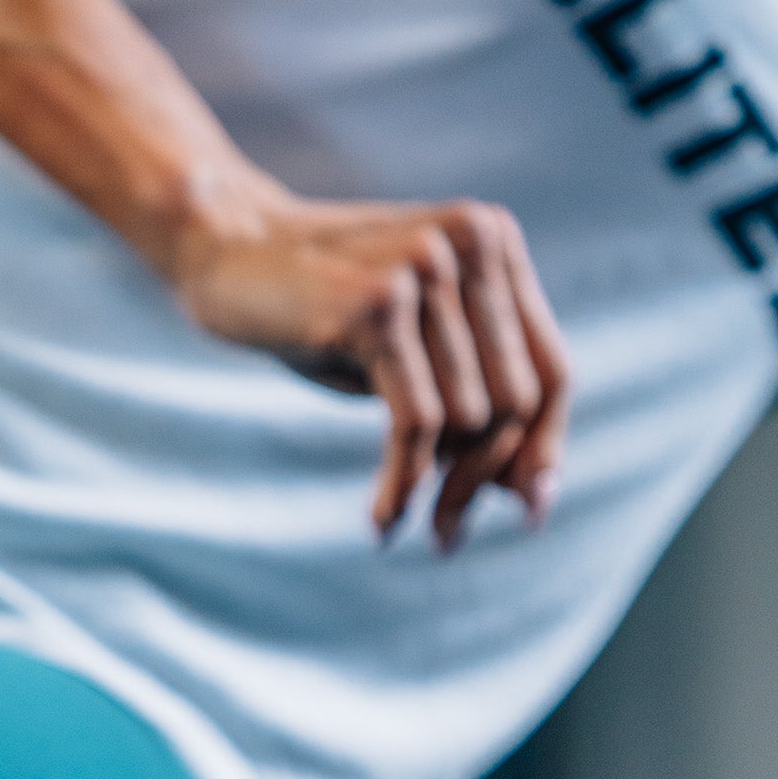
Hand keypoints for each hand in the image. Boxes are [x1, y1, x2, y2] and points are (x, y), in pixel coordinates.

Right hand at [170, 190, 570, 547]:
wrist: (226, 252)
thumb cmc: (321, 313)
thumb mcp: (410, 353)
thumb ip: (473, 400)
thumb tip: (532, 496)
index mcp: (493, 244)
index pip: (551, 369)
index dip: (545, 448)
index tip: (527, 512)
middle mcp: (471, 243)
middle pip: (516, 401)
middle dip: (483, 480)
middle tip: (447, 535)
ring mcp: (425, 267)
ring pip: (470, 418)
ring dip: (441, 488)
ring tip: (408, 521)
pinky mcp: (377, 305)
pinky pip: (416, 421)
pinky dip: (404, 482)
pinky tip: (384, 520)